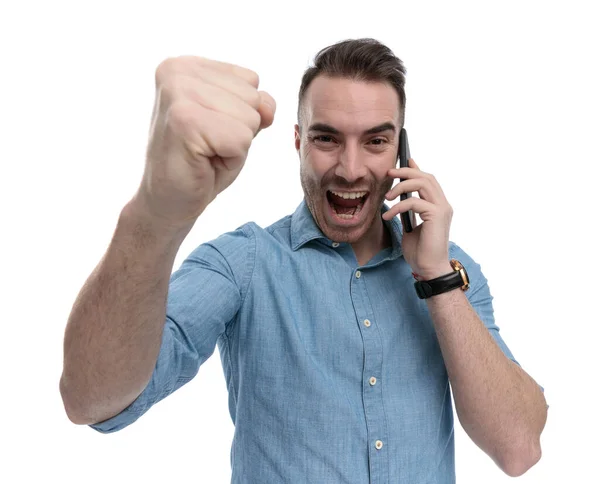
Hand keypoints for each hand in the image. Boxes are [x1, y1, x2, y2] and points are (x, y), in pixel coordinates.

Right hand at [132, 56, 275, 228]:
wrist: (167, 203)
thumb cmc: (201, 163)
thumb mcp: (236, 124)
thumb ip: (256, 105)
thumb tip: (266, 106)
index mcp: (186, 65)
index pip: (251, 81)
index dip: (240, 116)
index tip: (209, 132)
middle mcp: (177, 71)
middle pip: (253, 98)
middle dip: (239, 131)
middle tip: (207, 147)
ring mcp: (178, 93)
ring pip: (250, 118)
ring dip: (235, 146)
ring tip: (205, 154)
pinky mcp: (184, 121)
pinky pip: (241, 139)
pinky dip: (232, 160)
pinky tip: (204, 163)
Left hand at [382, 158, 452, 278]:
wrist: (429, 269)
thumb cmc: (420, 251)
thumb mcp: (410, 226)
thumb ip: (408, 211)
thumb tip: (399, 199)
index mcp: (438, 206)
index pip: (429, 180)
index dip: (416, 169)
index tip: (404, 161)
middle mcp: (443, 205)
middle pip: (426, 177)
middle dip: (406, 172)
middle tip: (389, 174)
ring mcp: (442, 209)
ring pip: (422, 184)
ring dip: (401, 186)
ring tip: (387, 197)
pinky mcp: (437, 216)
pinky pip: (414, 202)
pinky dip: (398, 207)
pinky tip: (388, 216)